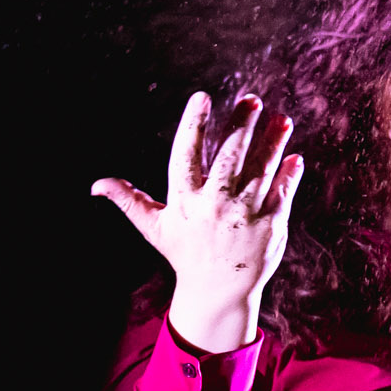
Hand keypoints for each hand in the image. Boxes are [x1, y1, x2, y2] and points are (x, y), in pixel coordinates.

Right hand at [93, 92, 304, 352]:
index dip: (193, 124)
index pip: (187, 154)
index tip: (202, 97)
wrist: (218, 292)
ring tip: (282, 120)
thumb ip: (130, 201)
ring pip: (261, 169)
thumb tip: (97, 186)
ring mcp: (246, 215)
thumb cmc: (185, 253)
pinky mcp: (270, 225)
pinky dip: (289, 174)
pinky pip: (282, 192)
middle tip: (252, 100)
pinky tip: (293, 156)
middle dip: (242, 126)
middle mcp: (216, 205)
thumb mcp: (155, 228)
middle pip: (230, 156)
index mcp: (186, 201)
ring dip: (273, 142)